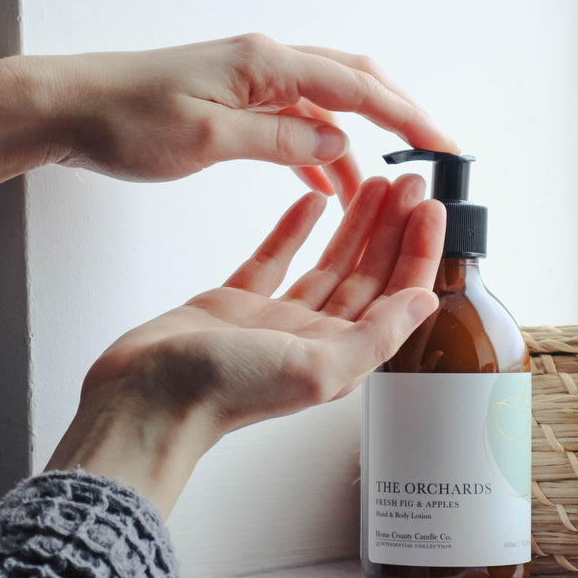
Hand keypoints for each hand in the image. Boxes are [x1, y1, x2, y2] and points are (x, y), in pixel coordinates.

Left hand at [0, 34, 456, 215]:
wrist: (72, 108)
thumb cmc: (126, 119)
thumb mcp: (207, 138)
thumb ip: (279, 139)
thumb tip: (339, 144)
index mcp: (265, 64)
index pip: (356, 87)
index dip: (406, 117)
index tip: (442, 146)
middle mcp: (266, 65)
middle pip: (353, 85)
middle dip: (398, 120)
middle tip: (433, 156)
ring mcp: (254, 84)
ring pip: (327, 109)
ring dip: (358, 146)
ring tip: (379, 190)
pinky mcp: (240, 106)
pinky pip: (295, 125)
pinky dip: (318, 153)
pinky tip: (327, 183)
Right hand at [46, 175, 445, 517]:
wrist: (147, 394)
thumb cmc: (226, 390)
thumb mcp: (317, 367)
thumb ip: (374, 336)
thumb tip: (424, 301)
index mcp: (339, 354)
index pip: (393, 296)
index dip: (416, 252)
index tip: (430, 208)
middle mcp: (313, 337)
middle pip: (365, 274)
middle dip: (391, 229)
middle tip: (409, 182)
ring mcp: (275, 318)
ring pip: (326, 264)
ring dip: (353, 226)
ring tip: (375, 185)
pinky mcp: (238, 303)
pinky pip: (275, 259)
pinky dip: (294, 230)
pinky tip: (313, 203)